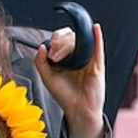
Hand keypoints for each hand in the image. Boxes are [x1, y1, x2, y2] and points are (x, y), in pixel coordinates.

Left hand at [34, 23, 105, 137]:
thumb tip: (42, 45)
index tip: (49, 49)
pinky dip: (97, 37)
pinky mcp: (97, 65)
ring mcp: (88, 59)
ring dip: (68, 43)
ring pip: (80, 41)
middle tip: (54, 56)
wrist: (78, 110)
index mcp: (66, 56)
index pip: (62, 38)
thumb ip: (40, 62)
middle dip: (59, 43)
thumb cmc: (64, 95)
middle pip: (70, 38)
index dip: (55, 38)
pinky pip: (98, 48)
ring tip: (59, 55)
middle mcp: (77, 55)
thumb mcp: (47, 77)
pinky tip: (94, 28)